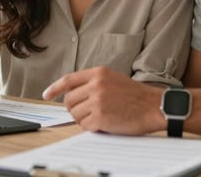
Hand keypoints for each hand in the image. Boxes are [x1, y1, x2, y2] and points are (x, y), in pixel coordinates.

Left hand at [43, 66, 165, 134]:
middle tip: (88, 112)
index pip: (68, 80)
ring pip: (74, 114)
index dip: (54, 88)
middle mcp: (96, 85)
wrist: (153, 106)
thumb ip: (93, 83)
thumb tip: (71, 94)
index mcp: (98, 73)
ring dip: (83, 119)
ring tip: (99, 116)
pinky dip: (91, 127)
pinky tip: (104, 123)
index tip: (46, 94)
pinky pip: (84, 126)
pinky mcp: (100, 117)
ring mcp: (97, 101)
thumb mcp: (113, 79)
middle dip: (75, 108)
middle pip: (69, 100)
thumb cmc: (135, 96)